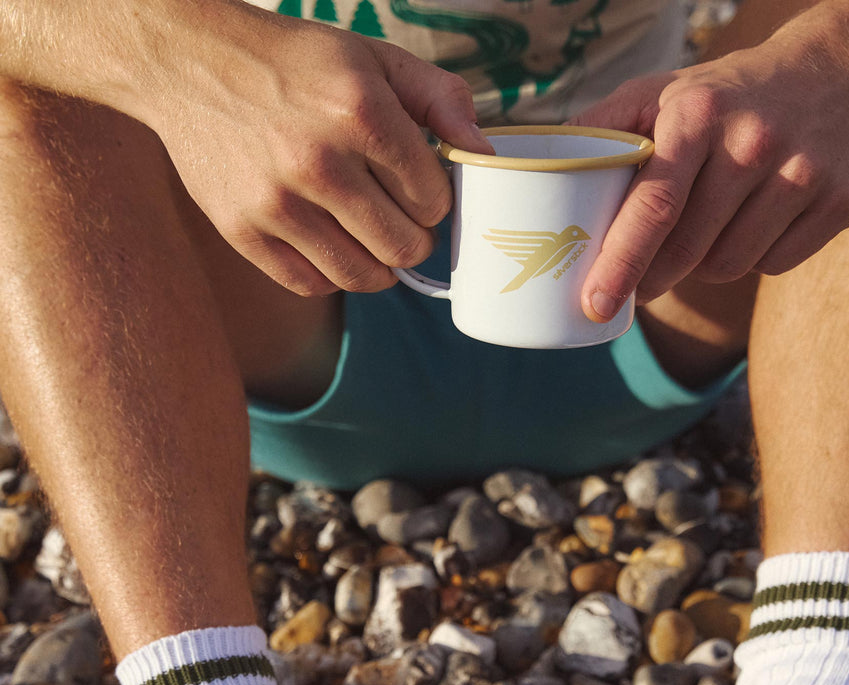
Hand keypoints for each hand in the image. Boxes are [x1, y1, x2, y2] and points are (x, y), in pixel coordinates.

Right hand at [143, 4, 491, 294]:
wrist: (188, 61)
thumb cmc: (295, 63)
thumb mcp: (372, 58)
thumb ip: (438, 97)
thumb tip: (483, 150)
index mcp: (360, 112)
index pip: (433, 200)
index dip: (434, 198)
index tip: (417, 187)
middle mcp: (318, 162)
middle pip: (405, 247)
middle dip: (413, 237)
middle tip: (399, 217)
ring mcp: (276, 203)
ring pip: (364, 276)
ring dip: (378, 265)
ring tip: (371, 237)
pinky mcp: (243, 232)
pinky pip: (313, 285)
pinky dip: (331, 274)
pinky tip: (330, 243)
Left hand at [569, 35, 848, 319]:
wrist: (838, 72)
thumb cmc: (728, 94)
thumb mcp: (664, 90)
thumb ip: (604, 127)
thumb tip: (544, 171)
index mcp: (700, 114)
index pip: (653, 206)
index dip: (620, 264)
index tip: (595, 304)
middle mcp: (755, 141)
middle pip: (688, 250)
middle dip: (653, 278)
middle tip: (639, 283)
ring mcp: (803, 173)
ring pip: (728, 266)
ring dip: (703, 267)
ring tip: (703, 235)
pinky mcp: (838, 204)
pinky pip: (771, 266)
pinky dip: (753, 259)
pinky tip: (752, 225)